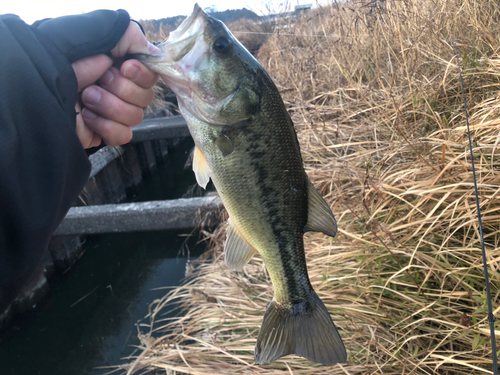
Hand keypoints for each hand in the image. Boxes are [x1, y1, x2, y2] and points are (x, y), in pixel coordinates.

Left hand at [72, 22, 159, 147]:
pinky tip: (87, 116)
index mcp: (119, 66)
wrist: (40, 86)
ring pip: (136, 117)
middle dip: (122, 89)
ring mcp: (112, 112)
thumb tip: (154, 52)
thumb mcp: (96, 35)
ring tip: (86, 97)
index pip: (151, 76)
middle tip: (98, 81)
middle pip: (146, 98)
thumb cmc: (61, 58)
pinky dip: (106, 126)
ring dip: (110, 106)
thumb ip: (129, 36)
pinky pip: (123, 135)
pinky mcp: (104, 132)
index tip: (124, 67)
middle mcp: (118, 88)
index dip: (141, 75)